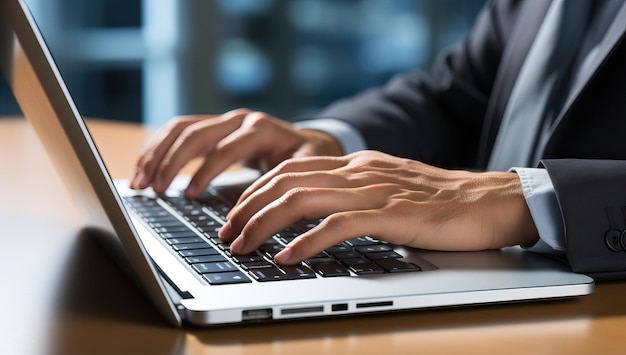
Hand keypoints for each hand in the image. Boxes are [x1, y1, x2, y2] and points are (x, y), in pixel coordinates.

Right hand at [130, 109, 342, 196]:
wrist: (310, 141)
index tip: (188, 195)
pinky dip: (159, 148)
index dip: (205, 172)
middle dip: (170, 162)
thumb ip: (287, 179)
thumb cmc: (309, 158)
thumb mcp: (308, 167)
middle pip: (195, 133)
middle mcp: (239, 119)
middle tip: (152, 189)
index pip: (225, 148)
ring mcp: (224, 120)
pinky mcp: (214, 127)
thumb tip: (265, 204)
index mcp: (261, 128)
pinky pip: (179, 131)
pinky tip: (145, 168)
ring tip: (139, 181)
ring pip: (181, 128)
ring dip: (156, 153)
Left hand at [219, 150, 538, 264]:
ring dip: (265, 223)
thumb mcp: (389, 190)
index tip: (235, 214)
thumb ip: (355, 195)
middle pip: (286, 181)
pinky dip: (306, 242)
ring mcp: (375, 190)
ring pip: (303, 199)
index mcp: (357, 164)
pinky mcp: (392, 214)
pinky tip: (287, 257)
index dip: (256, 190)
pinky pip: (338, 225)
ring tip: (243, 246)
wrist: (492, 200)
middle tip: (227, 233)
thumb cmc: (443, 202)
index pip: (291, 169)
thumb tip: (318, 214)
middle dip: (248, 207)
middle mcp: (360, 171)